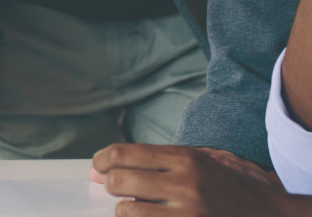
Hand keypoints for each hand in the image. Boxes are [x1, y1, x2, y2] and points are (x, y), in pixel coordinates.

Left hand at [90, 143, 308, 215]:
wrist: (269, 214)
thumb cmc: (224, 187)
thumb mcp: (192, 163)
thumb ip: (147, 163)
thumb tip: (96, 172)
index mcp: (185, 159)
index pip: (123, 154)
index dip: (101, 160)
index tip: (98, 166)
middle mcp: (186, 184)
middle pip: (118, 181)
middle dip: (111, 185)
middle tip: (119, 188)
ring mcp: (189, 213)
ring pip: (126, 211)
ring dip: (125, 210)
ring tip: (137, 208)